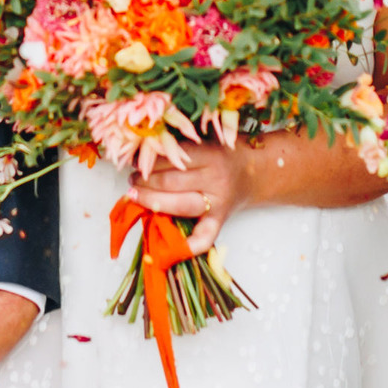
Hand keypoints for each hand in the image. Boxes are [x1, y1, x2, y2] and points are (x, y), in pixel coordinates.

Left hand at [123, 139, 259, 253]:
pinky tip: (167, 247)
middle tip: (132, 179)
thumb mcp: (204, 140)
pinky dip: (188, 246)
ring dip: (150, 201)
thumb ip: (179, 145)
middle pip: (171, 182)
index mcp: (211, 155)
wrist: (254, 171)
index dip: (149, 160)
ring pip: (179, 206)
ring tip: (134, 195)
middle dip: (144, 181)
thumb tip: (141, 151)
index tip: (134, 160)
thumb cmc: (223, 153)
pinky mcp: (219, 221)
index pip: (173, 158)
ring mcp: (218, 203)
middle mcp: (216, 180)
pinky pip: (205, 238)